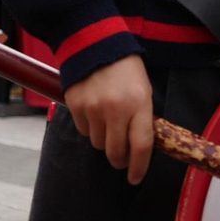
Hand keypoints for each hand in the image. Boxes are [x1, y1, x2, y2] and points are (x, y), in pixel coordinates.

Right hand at [62, 54, 154, 183]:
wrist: (95, 43)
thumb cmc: (125, 67)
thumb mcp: (143, 89)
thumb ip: (142, 117)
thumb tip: (139, 147)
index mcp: (139, 103)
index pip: (141, 146)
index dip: (139, 167)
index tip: (135, 177)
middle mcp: (116, 109)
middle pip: (115, 152)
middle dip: (119, 160)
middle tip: (122, 158)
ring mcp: (94, 109)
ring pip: (97, 143)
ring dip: (103, 140)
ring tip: (108, 121)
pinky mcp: (76, 106)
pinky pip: (83, 131)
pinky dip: (89, 127)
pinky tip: (94, 111)